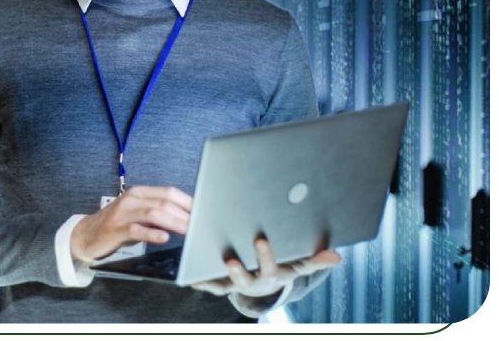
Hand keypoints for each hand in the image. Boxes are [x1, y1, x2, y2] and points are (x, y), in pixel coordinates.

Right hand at [70, 185, 192, 262]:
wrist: (86, 235)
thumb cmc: (118, 225)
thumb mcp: (138, 214)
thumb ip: (158, 212)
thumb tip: (187, 217)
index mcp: (140, 192)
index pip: (169, 192)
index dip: (188, 201)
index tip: (204, 211)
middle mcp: (132, 198)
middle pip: (164, 202)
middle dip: (185, 214)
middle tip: (200, 224)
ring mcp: (123, 212)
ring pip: (154, 213)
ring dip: (174, 222)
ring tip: (188, 231)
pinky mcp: (116, 228)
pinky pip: (137, 229)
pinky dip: (152, 233)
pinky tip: (164, 237)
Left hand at [190, 236, 340, 297]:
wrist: (266, 281)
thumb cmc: (282, 266)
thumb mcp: (299, 264)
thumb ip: (315, 260)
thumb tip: (336, 256)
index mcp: (271, 274)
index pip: (269, 266)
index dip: (265, 255)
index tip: (259, 240)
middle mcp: (253, 282)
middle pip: (245, 279)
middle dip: (238, 271)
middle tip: (230, 260)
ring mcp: (236, 284)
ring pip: (224, 284)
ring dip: (214, 278)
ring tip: (199, 269)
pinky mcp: (222, 284)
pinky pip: (209, 285)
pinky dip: (198, 281)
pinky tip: (189, 276)